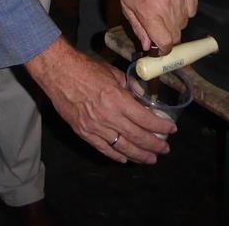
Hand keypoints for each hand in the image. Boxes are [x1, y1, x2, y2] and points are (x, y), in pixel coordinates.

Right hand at [25, 37, 174, 163]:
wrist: (58, 72)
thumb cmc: (85, 68)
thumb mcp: (113, 73)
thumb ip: (129, 86)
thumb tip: (142, 96)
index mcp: (118, 99)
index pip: (146, 119)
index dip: (161, 127)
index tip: (171, 130)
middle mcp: (108, 117)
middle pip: (137, 137)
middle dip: (155, 145)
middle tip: (165, 149)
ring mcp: (95, 127)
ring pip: (122, 147)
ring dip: (139, 155)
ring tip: (151, 159)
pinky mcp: (83, 132)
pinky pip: (103, 148)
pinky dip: (116, 155)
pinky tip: (125, 158)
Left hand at [119, 0, 197, 51]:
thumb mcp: (126, 3)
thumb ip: (138, 27)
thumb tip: (148, 46)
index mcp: (149, 11)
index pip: (165, 42)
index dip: (162, 49)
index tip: (159, 48)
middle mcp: (167, 6)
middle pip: (176, 36)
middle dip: (167, 37)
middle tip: (159, 29)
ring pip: (184, 24)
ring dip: (175, 24)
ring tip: (163, 11)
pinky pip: (192, 11)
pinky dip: (185, 12)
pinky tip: (173, 3)